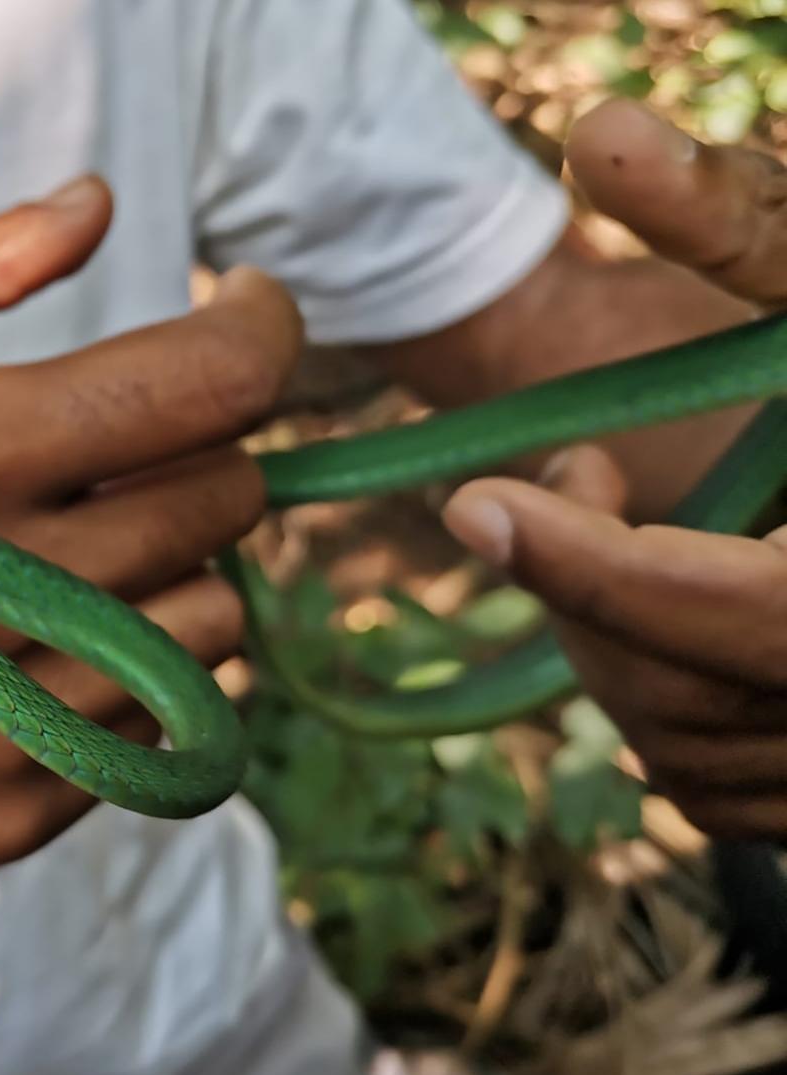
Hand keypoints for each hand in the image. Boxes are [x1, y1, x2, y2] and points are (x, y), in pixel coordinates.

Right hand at [0, 178, 303, 912]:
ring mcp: (6, 720)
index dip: (256, 331)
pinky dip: (130, 677)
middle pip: (224, 502)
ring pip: (216, 622)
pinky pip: (163, 730)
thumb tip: (93, 205)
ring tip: (69, 557)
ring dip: (171, 572)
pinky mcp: (8, 812)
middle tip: (114, 450)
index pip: (202, 386)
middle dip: (195, 452)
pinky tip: (38, 648)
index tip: (244, 315)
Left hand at [440, 99, 786, 837]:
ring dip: (618, 645)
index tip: (472, 501)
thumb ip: (750, 220)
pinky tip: (677, 610)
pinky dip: (669, 704)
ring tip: (628, 526)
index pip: (728, 609)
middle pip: (689, 695)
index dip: (588, 562)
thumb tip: (597, 133)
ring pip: (690, 754)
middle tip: (569, 481)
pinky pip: (722, 792)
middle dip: (593, 590)